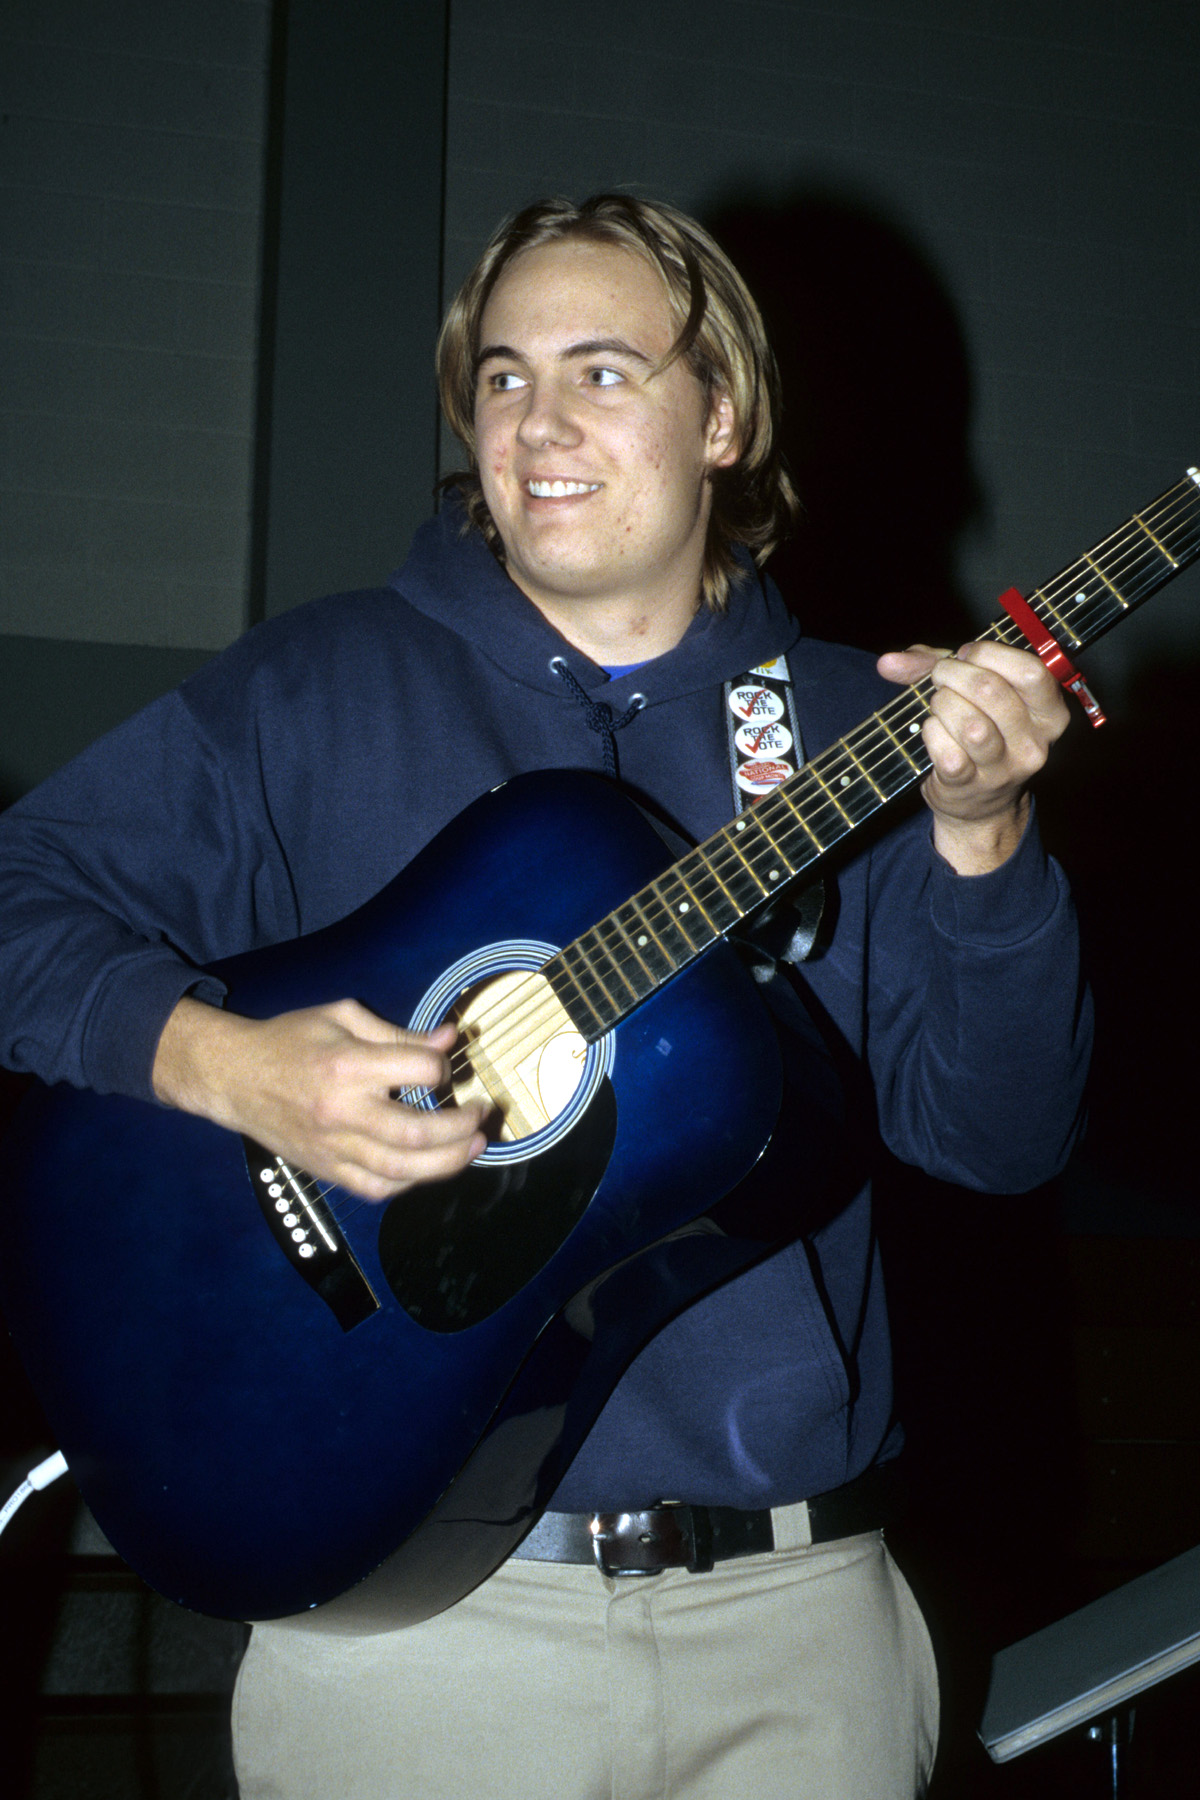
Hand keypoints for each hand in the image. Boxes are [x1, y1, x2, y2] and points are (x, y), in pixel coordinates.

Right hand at [153, 996, 487, 1200]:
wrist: (233, 1077)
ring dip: (447, 1162)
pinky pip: (376, 1189)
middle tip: (480, 1114)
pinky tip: (427, 1167)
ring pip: (401, 1170)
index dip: (442, 1068)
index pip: (418, 1072)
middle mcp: (342, 1112)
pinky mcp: (326, 1169)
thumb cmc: (289, 1040)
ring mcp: (333, 1147)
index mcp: (348, 1066)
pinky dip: (409, 1183)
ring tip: (472, 1147)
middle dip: (461, 1127)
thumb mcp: (341, 1017)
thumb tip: (447, 1040)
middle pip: (417, 1134)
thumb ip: (397, 1033)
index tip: (443, 1065)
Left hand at [876, 641, 1069, 873]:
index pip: (1031, 671)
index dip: (990, 654)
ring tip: (938, 705)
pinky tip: (933, 731)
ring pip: (970, 723)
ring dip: (942, 704)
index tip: (966, 654)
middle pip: (992, 691)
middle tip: (940, 677)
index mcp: (1049, 713)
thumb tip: (888, 662)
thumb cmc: (980, 733)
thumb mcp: (973, 693)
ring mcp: (1004, 768)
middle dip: (953, 673)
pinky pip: (945, 749)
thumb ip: (935, 664)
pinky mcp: (971, 785)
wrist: (978, 805)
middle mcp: (1034, 742)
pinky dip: (931, 733)